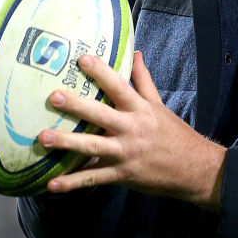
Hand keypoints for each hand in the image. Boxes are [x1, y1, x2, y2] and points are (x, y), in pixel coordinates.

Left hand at [39, 51, 226, 210]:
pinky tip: (51, 184)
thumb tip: (135, 54)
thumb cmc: (174, 134)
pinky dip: (72, 182)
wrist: (194, 169)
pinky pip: (94, 178)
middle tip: (53, 97)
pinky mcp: (122, 175)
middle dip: (76, 106)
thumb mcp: (159, 105)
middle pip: (100, 115)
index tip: (81, 59)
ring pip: (93, 147)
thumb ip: (143, 80)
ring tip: (43, 138)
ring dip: (67, 143)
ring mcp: (125, 153)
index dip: (100, 72)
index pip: (119, 86)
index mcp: (140, 109)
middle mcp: (131, 129)